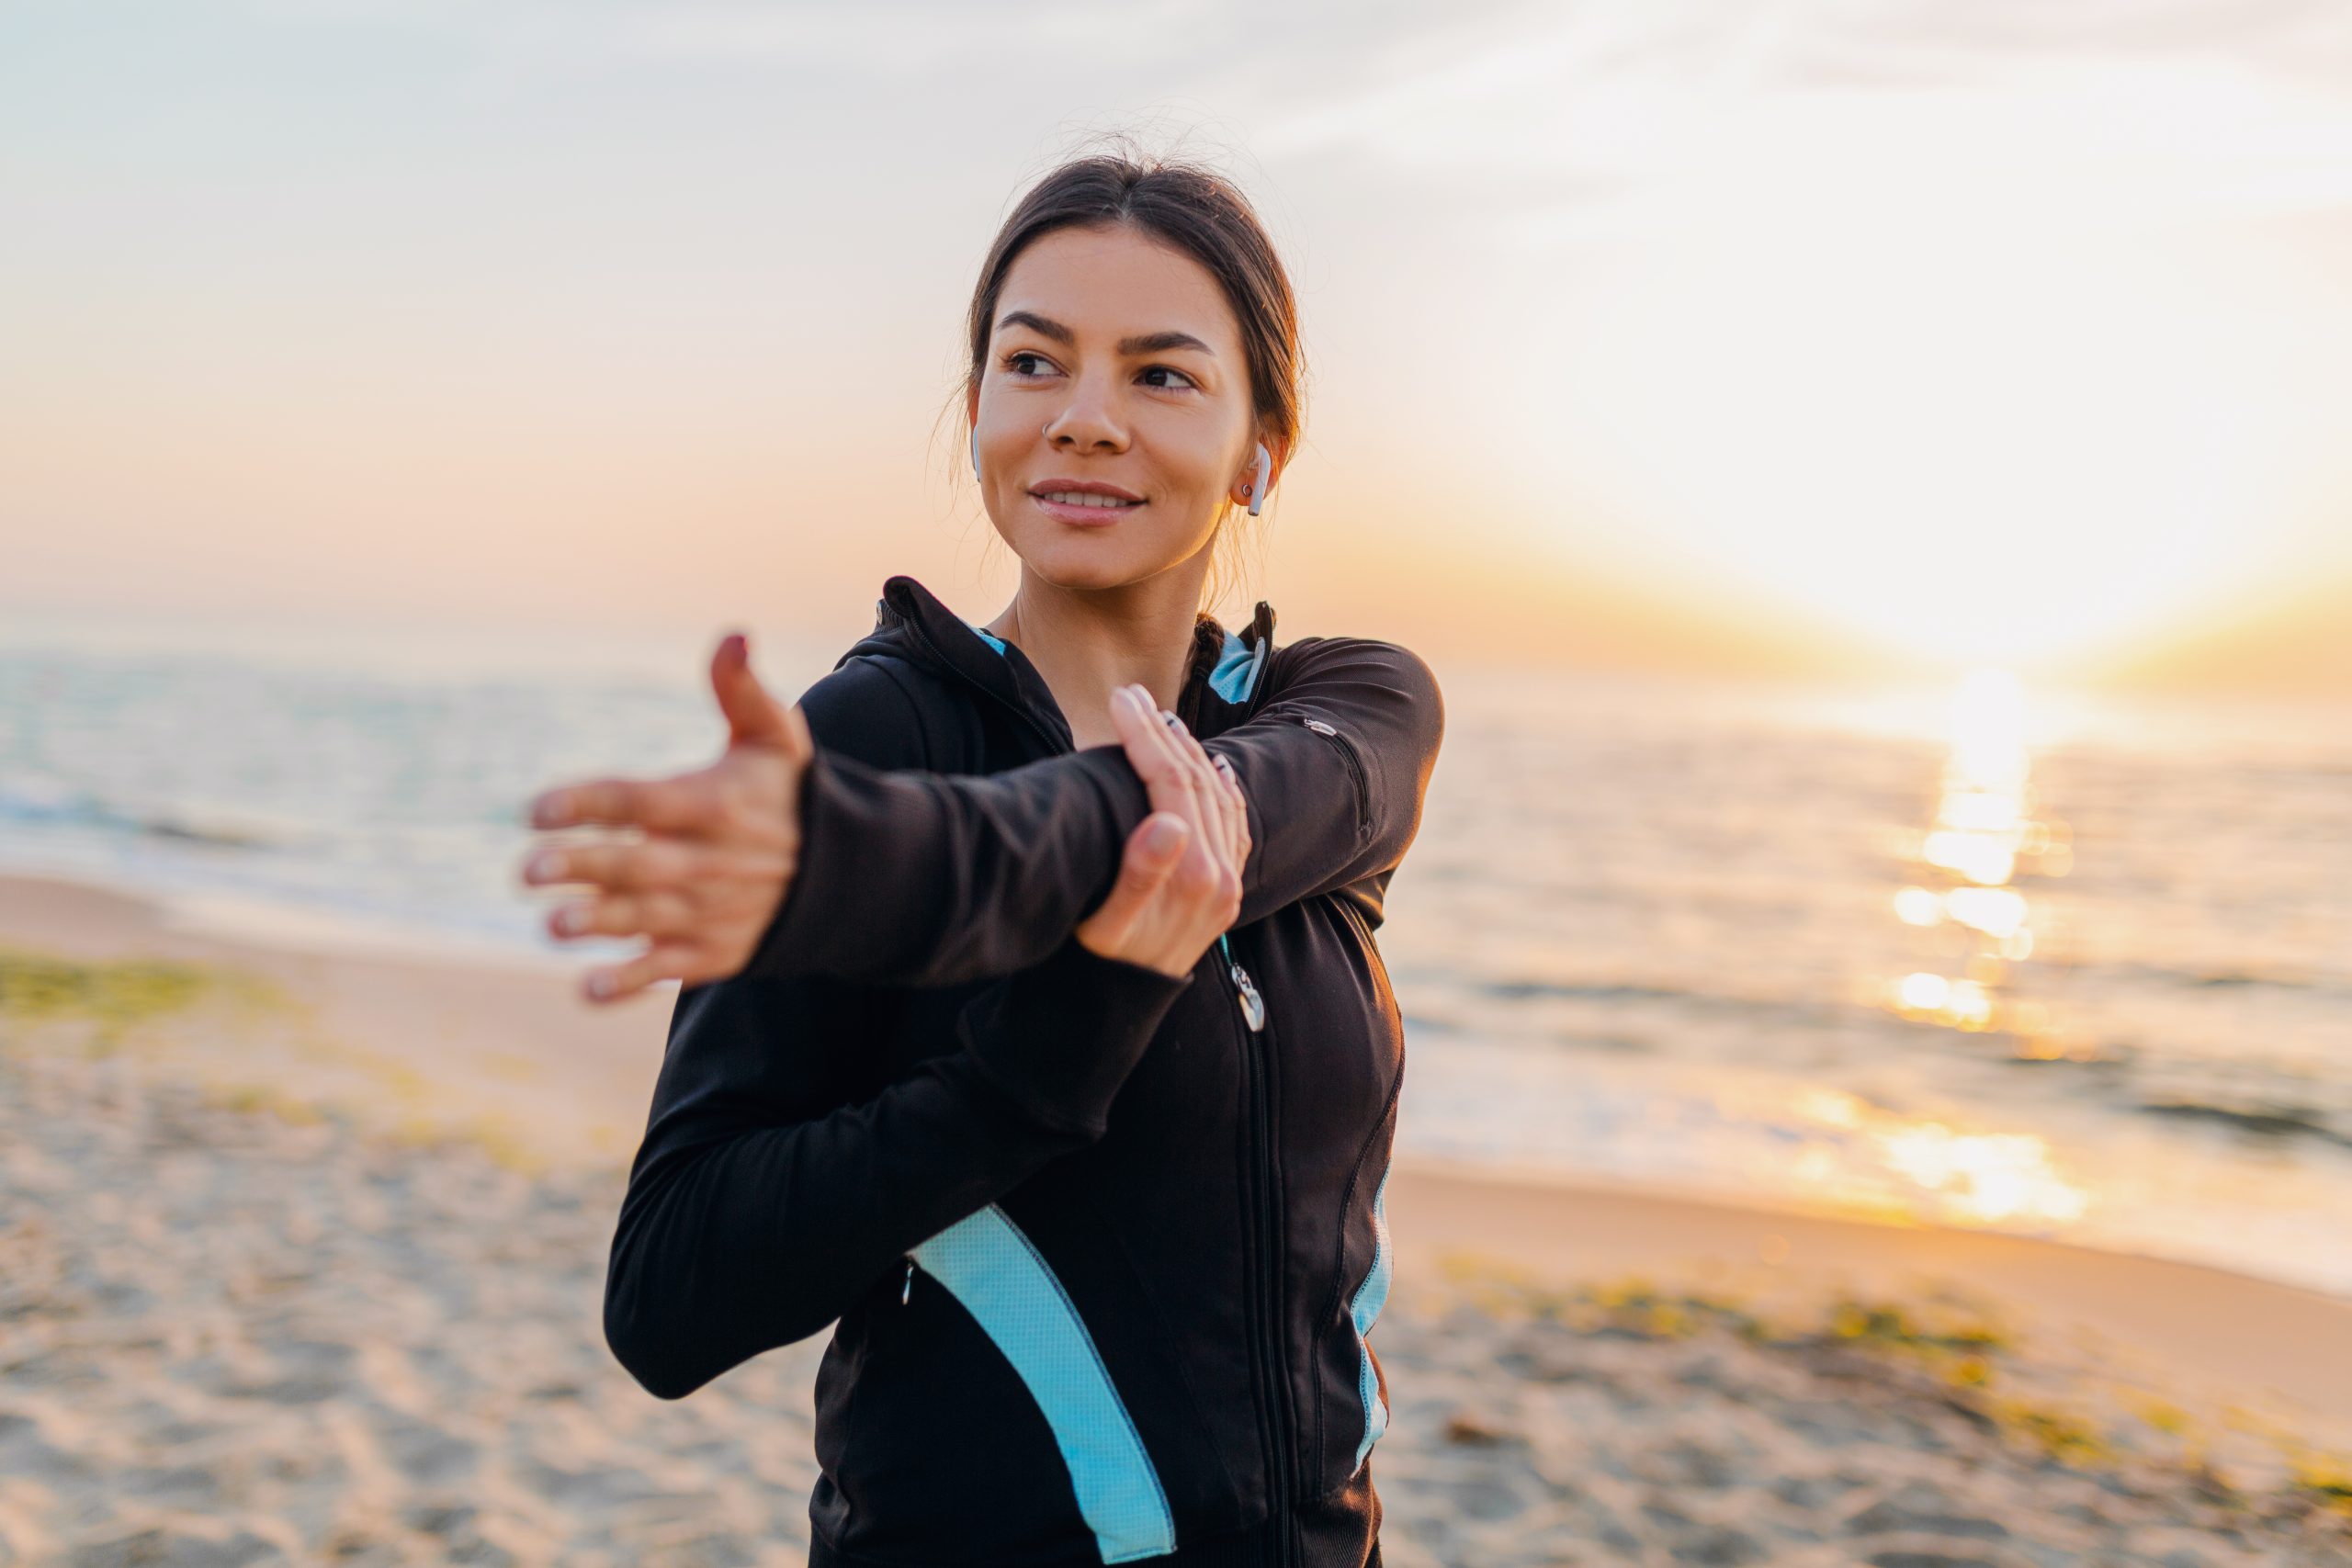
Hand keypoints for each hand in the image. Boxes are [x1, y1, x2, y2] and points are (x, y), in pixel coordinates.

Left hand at [519, 632, 814, 1003]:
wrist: (849, 873)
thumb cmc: (790, 794)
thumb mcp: (775, 736)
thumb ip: (741, 689)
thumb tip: (732, 633)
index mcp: (712, 803)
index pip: (640, 801)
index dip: (589, 803)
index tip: (537, 808)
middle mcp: (708, 859)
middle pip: (635, 864)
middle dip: (583, 869)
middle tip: (527, 872)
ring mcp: (710, 911)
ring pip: (645, 920)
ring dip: (598, 926)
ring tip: (552, 927)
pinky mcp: (713, 953)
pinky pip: (666, 972)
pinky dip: (629, 983)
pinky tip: (586, 988)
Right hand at [1073, 686, 1249, 978]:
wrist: (1113, 1020)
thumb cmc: (1093, 970)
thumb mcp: (1104, 928)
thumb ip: (1141, 876)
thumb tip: (1170, 821)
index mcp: (1191, 878)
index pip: (1172, 784)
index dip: (1145, 737)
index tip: (1119, 701)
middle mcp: (1219, 878)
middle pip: (1197, 782)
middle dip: (1164, 732)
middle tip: (1131, 696)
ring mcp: (1227, 886)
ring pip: (1219, 797)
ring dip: (1190, 751)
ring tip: (1159, 718)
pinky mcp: (1225, 894)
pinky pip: (1235, 825)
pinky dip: (1223, 788)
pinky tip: (1212, 766)